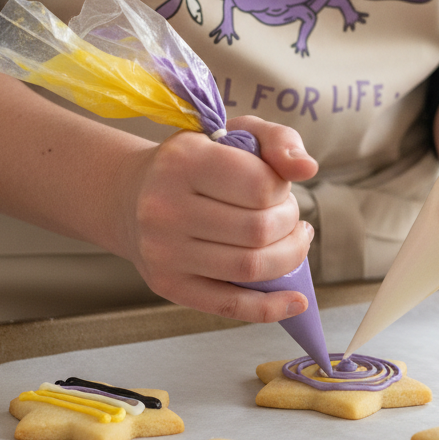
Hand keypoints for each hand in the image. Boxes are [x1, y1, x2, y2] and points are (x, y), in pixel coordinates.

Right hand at [118, 116, 318, 321]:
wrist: (131, 195)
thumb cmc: (196, 161)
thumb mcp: (236, 133)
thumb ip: (279, 141)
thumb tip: (307, 169)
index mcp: (183, 161)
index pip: (261, 186)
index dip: (283, 189)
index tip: (277, 186)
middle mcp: (166, 208)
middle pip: (260, 230)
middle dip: (289, 223)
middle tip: (284, 215)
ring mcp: (164, 251)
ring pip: (251, 267)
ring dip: (287, 256)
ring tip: (288, 241)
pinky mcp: (168, 285)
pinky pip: (230, 305)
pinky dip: (272, 307)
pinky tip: (295, 300)